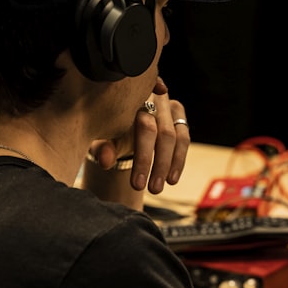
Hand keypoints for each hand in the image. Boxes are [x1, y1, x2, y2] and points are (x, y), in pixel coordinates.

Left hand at [88, 77, 189, 193]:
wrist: (119, 117)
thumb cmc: (108, 128)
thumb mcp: (102, 137)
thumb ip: (103, 147)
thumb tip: (105, 161)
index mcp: (134, 100)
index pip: (145, 129)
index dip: (144, 158)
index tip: (137, 184)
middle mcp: (155, 97)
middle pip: (164, 133)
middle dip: (159, 165)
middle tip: (152, 190)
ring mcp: (168, 104)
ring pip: (178, 137)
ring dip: (171, 165)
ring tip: (159, 188)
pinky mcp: (178, 113)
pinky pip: (184, 139)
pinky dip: (178, 161)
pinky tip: (171, 179)